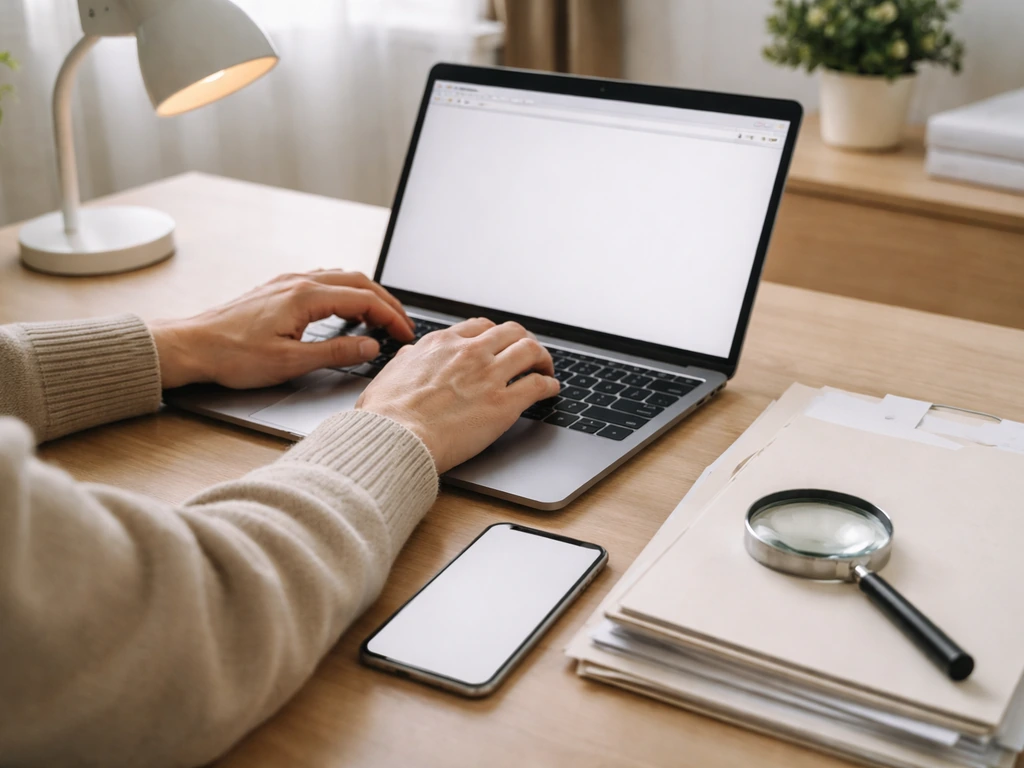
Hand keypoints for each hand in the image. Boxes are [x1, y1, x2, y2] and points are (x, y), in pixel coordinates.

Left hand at [149, 271, 414, 388]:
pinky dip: (346, 291)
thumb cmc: (233, 355)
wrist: (192, 345)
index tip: (405, 333)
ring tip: (381, 316)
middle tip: (402, 324)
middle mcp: (299, 282)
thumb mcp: (290, 362)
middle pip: (358, 282)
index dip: (391, 317)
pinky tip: (346, 307)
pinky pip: (324, 280)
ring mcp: (287, 282)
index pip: (364, 300)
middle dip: (386, 302)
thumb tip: (371, 347)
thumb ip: (336, 353)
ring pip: (341, 277)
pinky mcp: (278, 289)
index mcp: (306, 296)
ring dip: (367, 294)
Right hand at [356, 318, 559, 472]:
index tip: (499, 345)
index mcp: (441, 344)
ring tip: (546, 369)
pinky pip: (538, 385)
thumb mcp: (389, 374)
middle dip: (523, 341)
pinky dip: (549, 385)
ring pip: (531, 350)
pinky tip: (550, 390)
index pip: (479, 326)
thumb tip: (411, 356)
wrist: (395, 437)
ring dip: (543, 359)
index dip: (495, 335)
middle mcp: (469, 353)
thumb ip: (407, 361)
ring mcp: (489, 376)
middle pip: (511, 331)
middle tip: (528, 355)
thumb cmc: (386, 415)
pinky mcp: (504, 403)